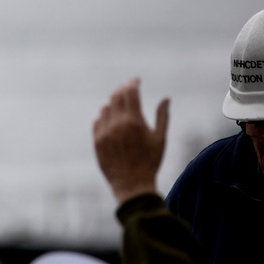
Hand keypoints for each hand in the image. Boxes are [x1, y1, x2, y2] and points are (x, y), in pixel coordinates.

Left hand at [93, 78, 169, 204]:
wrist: (132, 184)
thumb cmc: (150, 161)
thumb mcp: (160, 139)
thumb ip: (162, 116)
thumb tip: (166, 98)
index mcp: (134, 121)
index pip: (131, 93)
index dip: (133, 83)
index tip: (136, 80)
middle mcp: (117, 124)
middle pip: (116, 96)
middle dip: (122, 89)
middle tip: (128, 88)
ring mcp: (104, 132)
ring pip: (106, 108)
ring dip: (113, 104)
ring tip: (122, 107)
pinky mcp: (96, 140)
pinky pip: (97, 121)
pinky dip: (105, 117)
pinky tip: (112, 120)